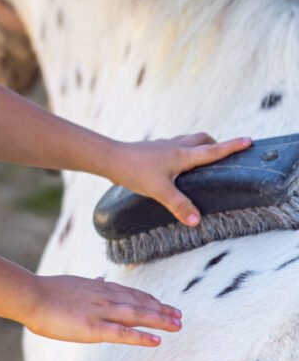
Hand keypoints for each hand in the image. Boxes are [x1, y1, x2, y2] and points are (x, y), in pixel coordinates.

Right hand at [26, 274, 180, 346]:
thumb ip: (89, 283)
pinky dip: (141, 336)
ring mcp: (100, 312)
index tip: (163, 303)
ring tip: (177, 325)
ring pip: (137, 315)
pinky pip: (122, 333)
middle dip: (161, 309)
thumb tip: (99, 277)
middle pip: (139, 303)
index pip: (129, 292)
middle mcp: (104, 297)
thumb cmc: (45, 291)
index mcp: (98, 287)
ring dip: (159, 320)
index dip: (149, 299)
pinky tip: (156, 340)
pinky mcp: (93, 328)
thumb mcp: (72, 282)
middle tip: (179, 315)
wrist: (31, 295)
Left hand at [111, 133, 252, 227]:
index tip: (249, 140)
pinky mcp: (152, 149)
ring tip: (202, 158)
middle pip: (202, 140)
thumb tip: (196, 220)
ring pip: (187, 140)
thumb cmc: (135, 171)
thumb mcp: (160, 191)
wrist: (110, 158)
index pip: (213, 150)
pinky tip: (174, 162)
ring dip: (198, 145)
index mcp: (182, 155)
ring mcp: (163, 146)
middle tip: (224, 153)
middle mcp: (175, 146)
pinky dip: (182, 150)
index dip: (232, 146)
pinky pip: (173, 145)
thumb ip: (179, 205)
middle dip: (216, 144)